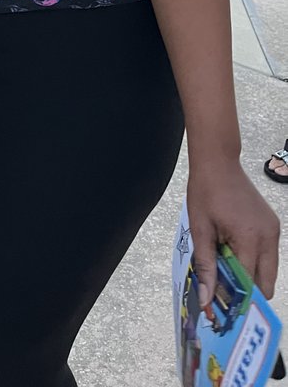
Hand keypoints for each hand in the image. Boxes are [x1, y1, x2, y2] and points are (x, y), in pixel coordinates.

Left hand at [187, 161, 279, 305]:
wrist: (218, 163)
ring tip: (226, 267)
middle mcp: (269, 237)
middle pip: (266, 282)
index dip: (237, 299)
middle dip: (248, 292)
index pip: (250, 282)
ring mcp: (274, 230)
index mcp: (250, 238)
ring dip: (251, 275)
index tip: (223, 310)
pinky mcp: (273, 224)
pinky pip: (268, 254)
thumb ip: (205, 266)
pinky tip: (233, 250)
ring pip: (269, 270)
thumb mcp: (200, 230)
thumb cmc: (204, 193)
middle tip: (225, 292)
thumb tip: (206, 300)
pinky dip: (254, 259)